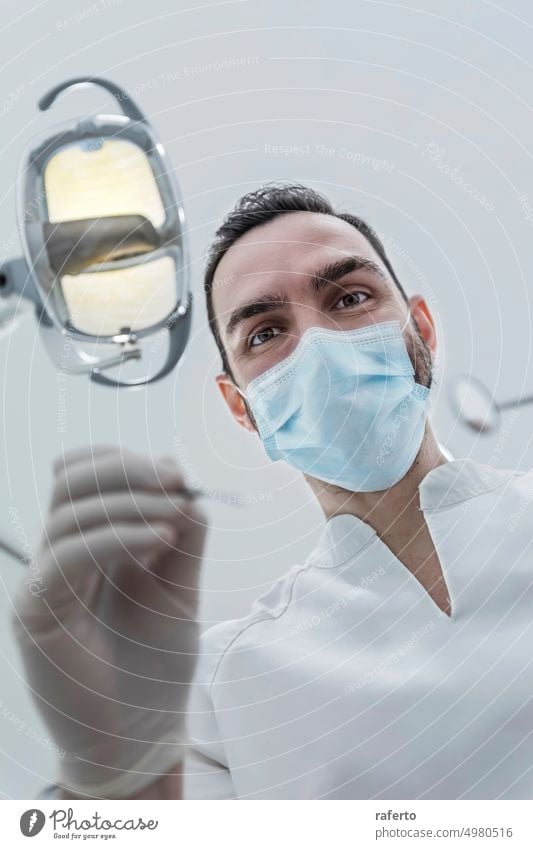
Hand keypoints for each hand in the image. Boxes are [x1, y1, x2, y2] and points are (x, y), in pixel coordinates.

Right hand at [11, 445, 207, 797]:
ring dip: (129, 501)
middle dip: (128, 471)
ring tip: (175, 512)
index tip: (179, 471)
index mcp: (91, 544)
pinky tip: (159, 538)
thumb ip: (185, 541)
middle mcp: (60, 555)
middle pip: (72, 482)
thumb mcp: (180, 590)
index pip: (88, 477)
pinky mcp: (36, 613)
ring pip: (69, 511)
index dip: (128, 463)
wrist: (139, 733)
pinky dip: (116, 536)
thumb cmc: (156, 662)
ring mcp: (44, 581)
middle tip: (175, 480)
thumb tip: (189, 489)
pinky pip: (67, 554)